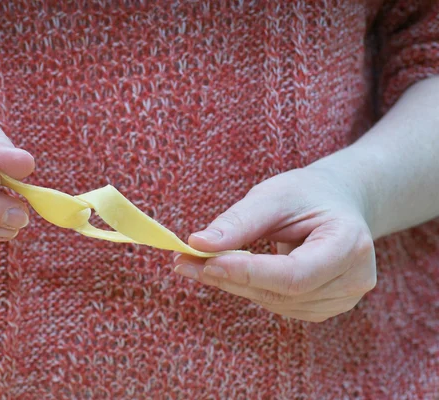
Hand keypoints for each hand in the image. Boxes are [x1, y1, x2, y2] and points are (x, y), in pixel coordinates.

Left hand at [173, 166, 375, 321]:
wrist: (338, 203)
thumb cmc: (306, 194)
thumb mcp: (273, 195)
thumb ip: (238, 222)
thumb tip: (197, 243)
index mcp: (349, 243)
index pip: (294, 274)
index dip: (248, 272)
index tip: (206, 262)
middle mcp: (354, 278)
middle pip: (282, 292)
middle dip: (230, 278)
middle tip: (184, 262)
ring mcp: (344, 298)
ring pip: (277, 303)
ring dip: (236, 285)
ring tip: (205, 262)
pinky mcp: (327, 306)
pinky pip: (281, 306)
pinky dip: (252, 289)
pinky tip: (238, 270)